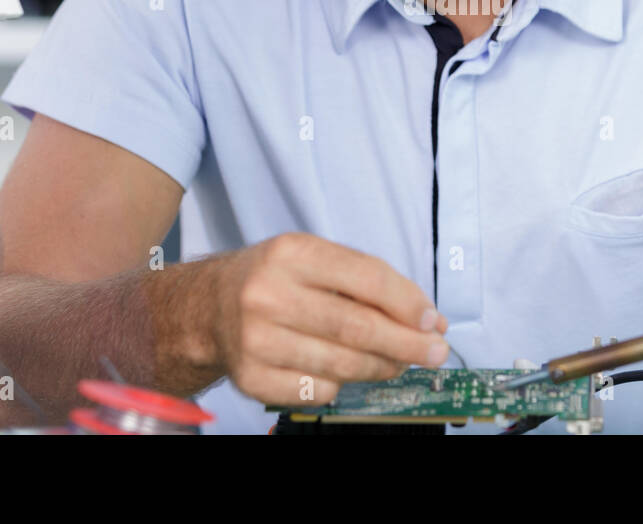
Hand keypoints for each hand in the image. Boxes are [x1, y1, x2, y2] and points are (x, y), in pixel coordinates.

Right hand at [213, 232, 448, 405]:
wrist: (207, 306)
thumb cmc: (276, 279)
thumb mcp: (315, 259)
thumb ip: (368, 282)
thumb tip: (426, 320)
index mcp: (291, 252)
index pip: (366, 278)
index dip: (408, 303)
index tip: (433, 321)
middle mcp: (268, 294)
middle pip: (357, 327)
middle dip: (406, 344)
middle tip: (436, 353)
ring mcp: (255, 339)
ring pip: (342, 365)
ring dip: (382, 367)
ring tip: (399, 361)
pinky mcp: (250, 378)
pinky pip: (318, 391)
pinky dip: (342, 385)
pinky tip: (344, 371)